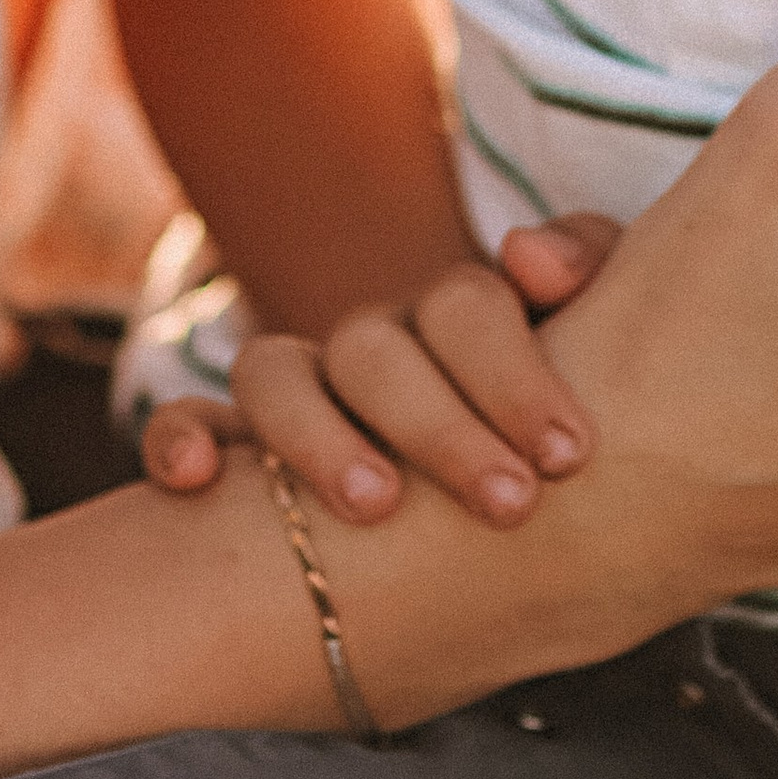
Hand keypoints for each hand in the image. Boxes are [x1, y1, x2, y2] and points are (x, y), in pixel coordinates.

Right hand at [141, 216, 624, 524]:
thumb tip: (527, 258)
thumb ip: (585, 267)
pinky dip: (178, 435)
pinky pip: (181, 422)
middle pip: (376, 348)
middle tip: (510, 503)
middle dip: (442, 427)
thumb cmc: (559, 437)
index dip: (514, 373)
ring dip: (318, 435)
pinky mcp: (233, 450)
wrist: (509, 521)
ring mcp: (299, 395)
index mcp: (457, 324)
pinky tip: (198, 478)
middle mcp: (372, 349)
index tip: (570, 455)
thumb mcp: (598, 350)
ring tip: (377, 504)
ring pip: (273, 372)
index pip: (466, 308)